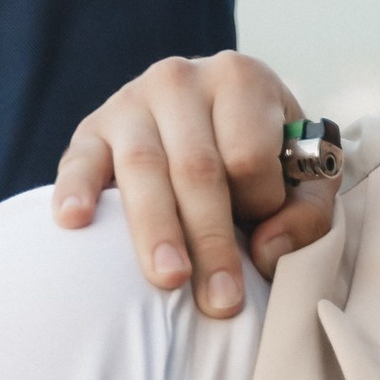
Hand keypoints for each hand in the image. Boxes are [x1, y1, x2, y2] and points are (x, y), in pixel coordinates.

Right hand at [50, 53, 327, 318]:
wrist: (211, 116)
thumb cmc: (265, 154)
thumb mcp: (305, 174)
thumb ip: (305, 214)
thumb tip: (265, 252)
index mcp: (240, 78)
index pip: (249, 154)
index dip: (260, 202)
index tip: (262, 227)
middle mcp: (181, 79)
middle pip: (196, 169)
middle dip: (211, 241)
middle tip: (221, 301)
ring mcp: (130, 101)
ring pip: (143, 170)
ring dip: (156, 231)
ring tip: (169, 280)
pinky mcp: (91, 130)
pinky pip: (79, 160)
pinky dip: (76, 190)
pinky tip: (74, 222)